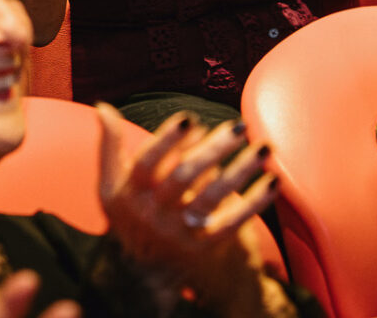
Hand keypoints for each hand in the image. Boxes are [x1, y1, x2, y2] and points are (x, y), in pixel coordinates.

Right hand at [96, 104, 292, 317]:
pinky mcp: (206, 245)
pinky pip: (234, 221)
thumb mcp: (111, 185)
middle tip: (238, 126)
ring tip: (263, 148)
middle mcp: (154, 214)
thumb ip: (109, 146)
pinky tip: (272, 181)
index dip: (166, 141)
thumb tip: (103, 107)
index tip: (188, 118)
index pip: (146, 163)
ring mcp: (180, 232)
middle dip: (213, 149)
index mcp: (129, 194)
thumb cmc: (132, 213)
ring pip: (213, 197)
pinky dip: (255, 202)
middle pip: (184, 177)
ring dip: (241, 170)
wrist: (150, 269)